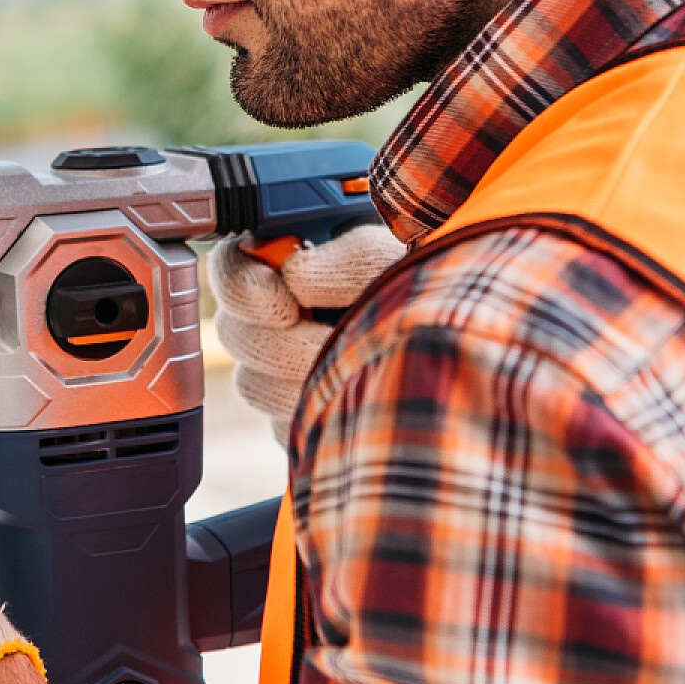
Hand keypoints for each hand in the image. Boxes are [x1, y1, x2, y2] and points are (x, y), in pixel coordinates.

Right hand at [208, 225, 405, 439]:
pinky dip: (315, 413)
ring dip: (302, 377)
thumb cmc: (425, 286)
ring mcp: (279, 371)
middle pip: (233, 333)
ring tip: (356, 366)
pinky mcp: (296, 418)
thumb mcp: (397, 257)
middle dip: (282, 340)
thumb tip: (295, 278)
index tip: (282, 302)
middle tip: (329, 341)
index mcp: (283, 266)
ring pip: (253, 384)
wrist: (456, 341)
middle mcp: (272, 318)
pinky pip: (281, 426)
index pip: (228, 271)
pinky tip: (354, 394)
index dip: (240, 287)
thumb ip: (348, 257)